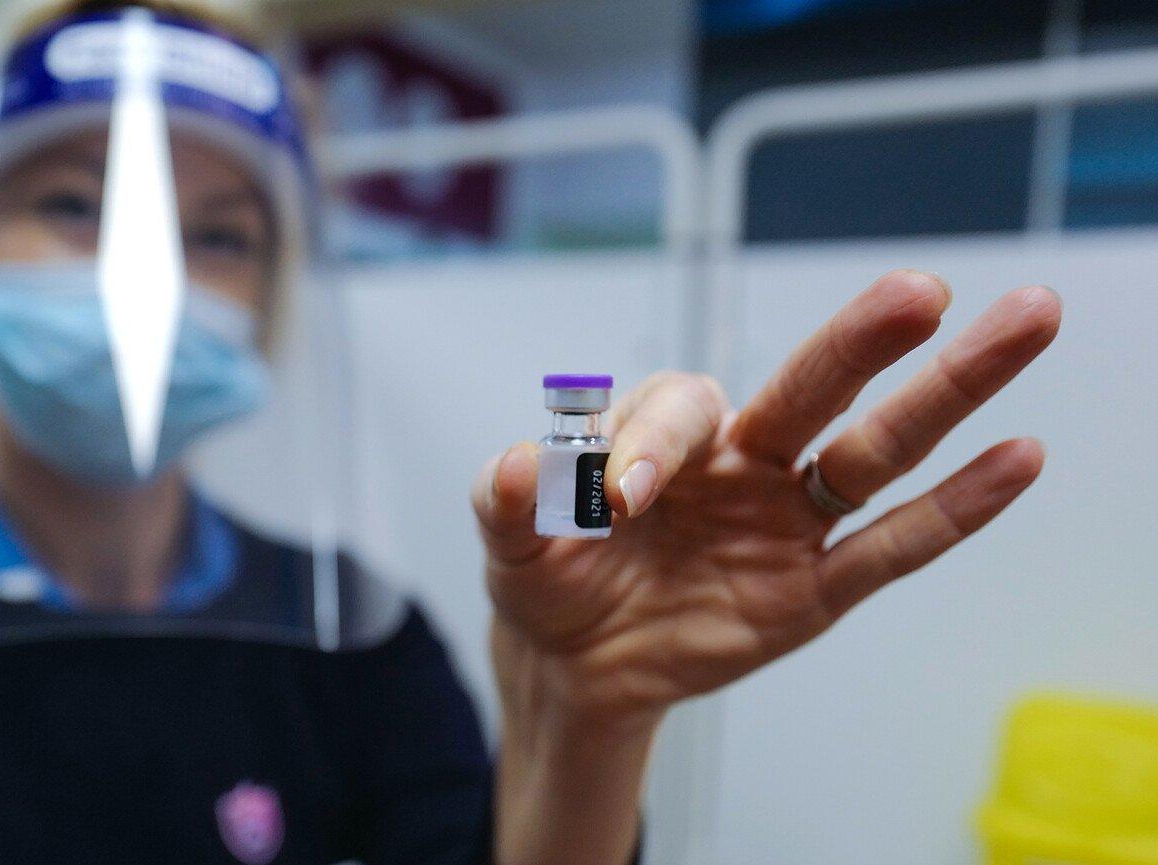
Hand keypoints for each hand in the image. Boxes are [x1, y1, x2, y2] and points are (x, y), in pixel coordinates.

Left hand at [478, 270, 1060, 723]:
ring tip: (1025, 322)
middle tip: (918, 291)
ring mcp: (785, 520)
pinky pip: (891, 547)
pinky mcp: (814, 588)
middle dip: (862, 338)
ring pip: (876, 450)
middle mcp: (741, 461)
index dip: (654, 445)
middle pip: (815, 387)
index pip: (684, 410)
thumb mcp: (511, 545)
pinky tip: (1018, 457)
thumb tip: (516, 465)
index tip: (622, 501)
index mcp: (666, 436)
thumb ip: (510, 501)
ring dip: (947, 393)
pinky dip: (954, 508)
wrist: (575, 664)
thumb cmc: (550, 581)